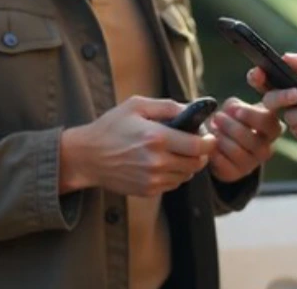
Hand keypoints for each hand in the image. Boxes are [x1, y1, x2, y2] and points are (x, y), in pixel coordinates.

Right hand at [59, 96, 216, 196]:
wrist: (87, 157)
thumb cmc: (111, 127)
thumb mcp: (137, 106)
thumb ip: (168, 106)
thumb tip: (192, 108)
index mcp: (157, 138)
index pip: (198, 146)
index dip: (209, 142)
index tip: (209, 136)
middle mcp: (157, 162)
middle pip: (196, 163)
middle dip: (201, 153)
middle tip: (195, 142)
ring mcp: (153, 179)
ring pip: (187, 175)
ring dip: (188, 164)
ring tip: (178, 151)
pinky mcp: (148, 191)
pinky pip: (174, 184)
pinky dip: (175, 174)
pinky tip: (165, 162)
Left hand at [206, 97, 283, 182]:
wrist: (223, 142)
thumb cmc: (234, 119)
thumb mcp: (237, 107)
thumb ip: (235, 105)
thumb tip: (231, 109)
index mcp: (272, 129)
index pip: (268, 123)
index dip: (252, 116)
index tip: (236, 110)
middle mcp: (266, 149)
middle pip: (251, 140)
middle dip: (231, 126)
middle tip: (217, 116)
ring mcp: (252, 164)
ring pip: (237, 152)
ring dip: (221, 137)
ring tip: (213, 128)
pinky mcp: (235, 174)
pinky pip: (223, 164)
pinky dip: (214, 151)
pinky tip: (211, 143)